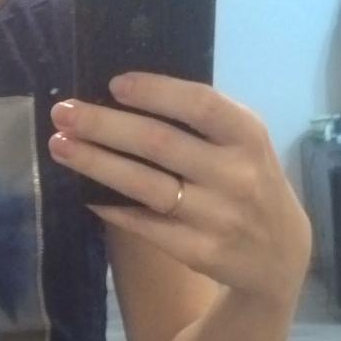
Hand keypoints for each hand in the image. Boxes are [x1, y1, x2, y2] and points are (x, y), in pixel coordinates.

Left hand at [48, 72, 312, 307]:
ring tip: (61, 147)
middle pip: (158, 144)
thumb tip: (125, 98)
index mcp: (247, 136)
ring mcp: (216, 216)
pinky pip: (144, 224)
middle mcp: (234, 174)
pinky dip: (111, 208)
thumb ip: (202, 124)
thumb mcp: (244, 146)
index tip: (113, 84)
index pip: (199, 104)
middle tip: (62, 113)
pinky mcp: (197, 251)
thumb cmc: (249, 185)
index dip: (155, 92)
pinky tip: (86, 194)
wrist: (279, 256)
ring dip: (96, 163)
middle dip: (103, 125)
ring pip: (144, 185)